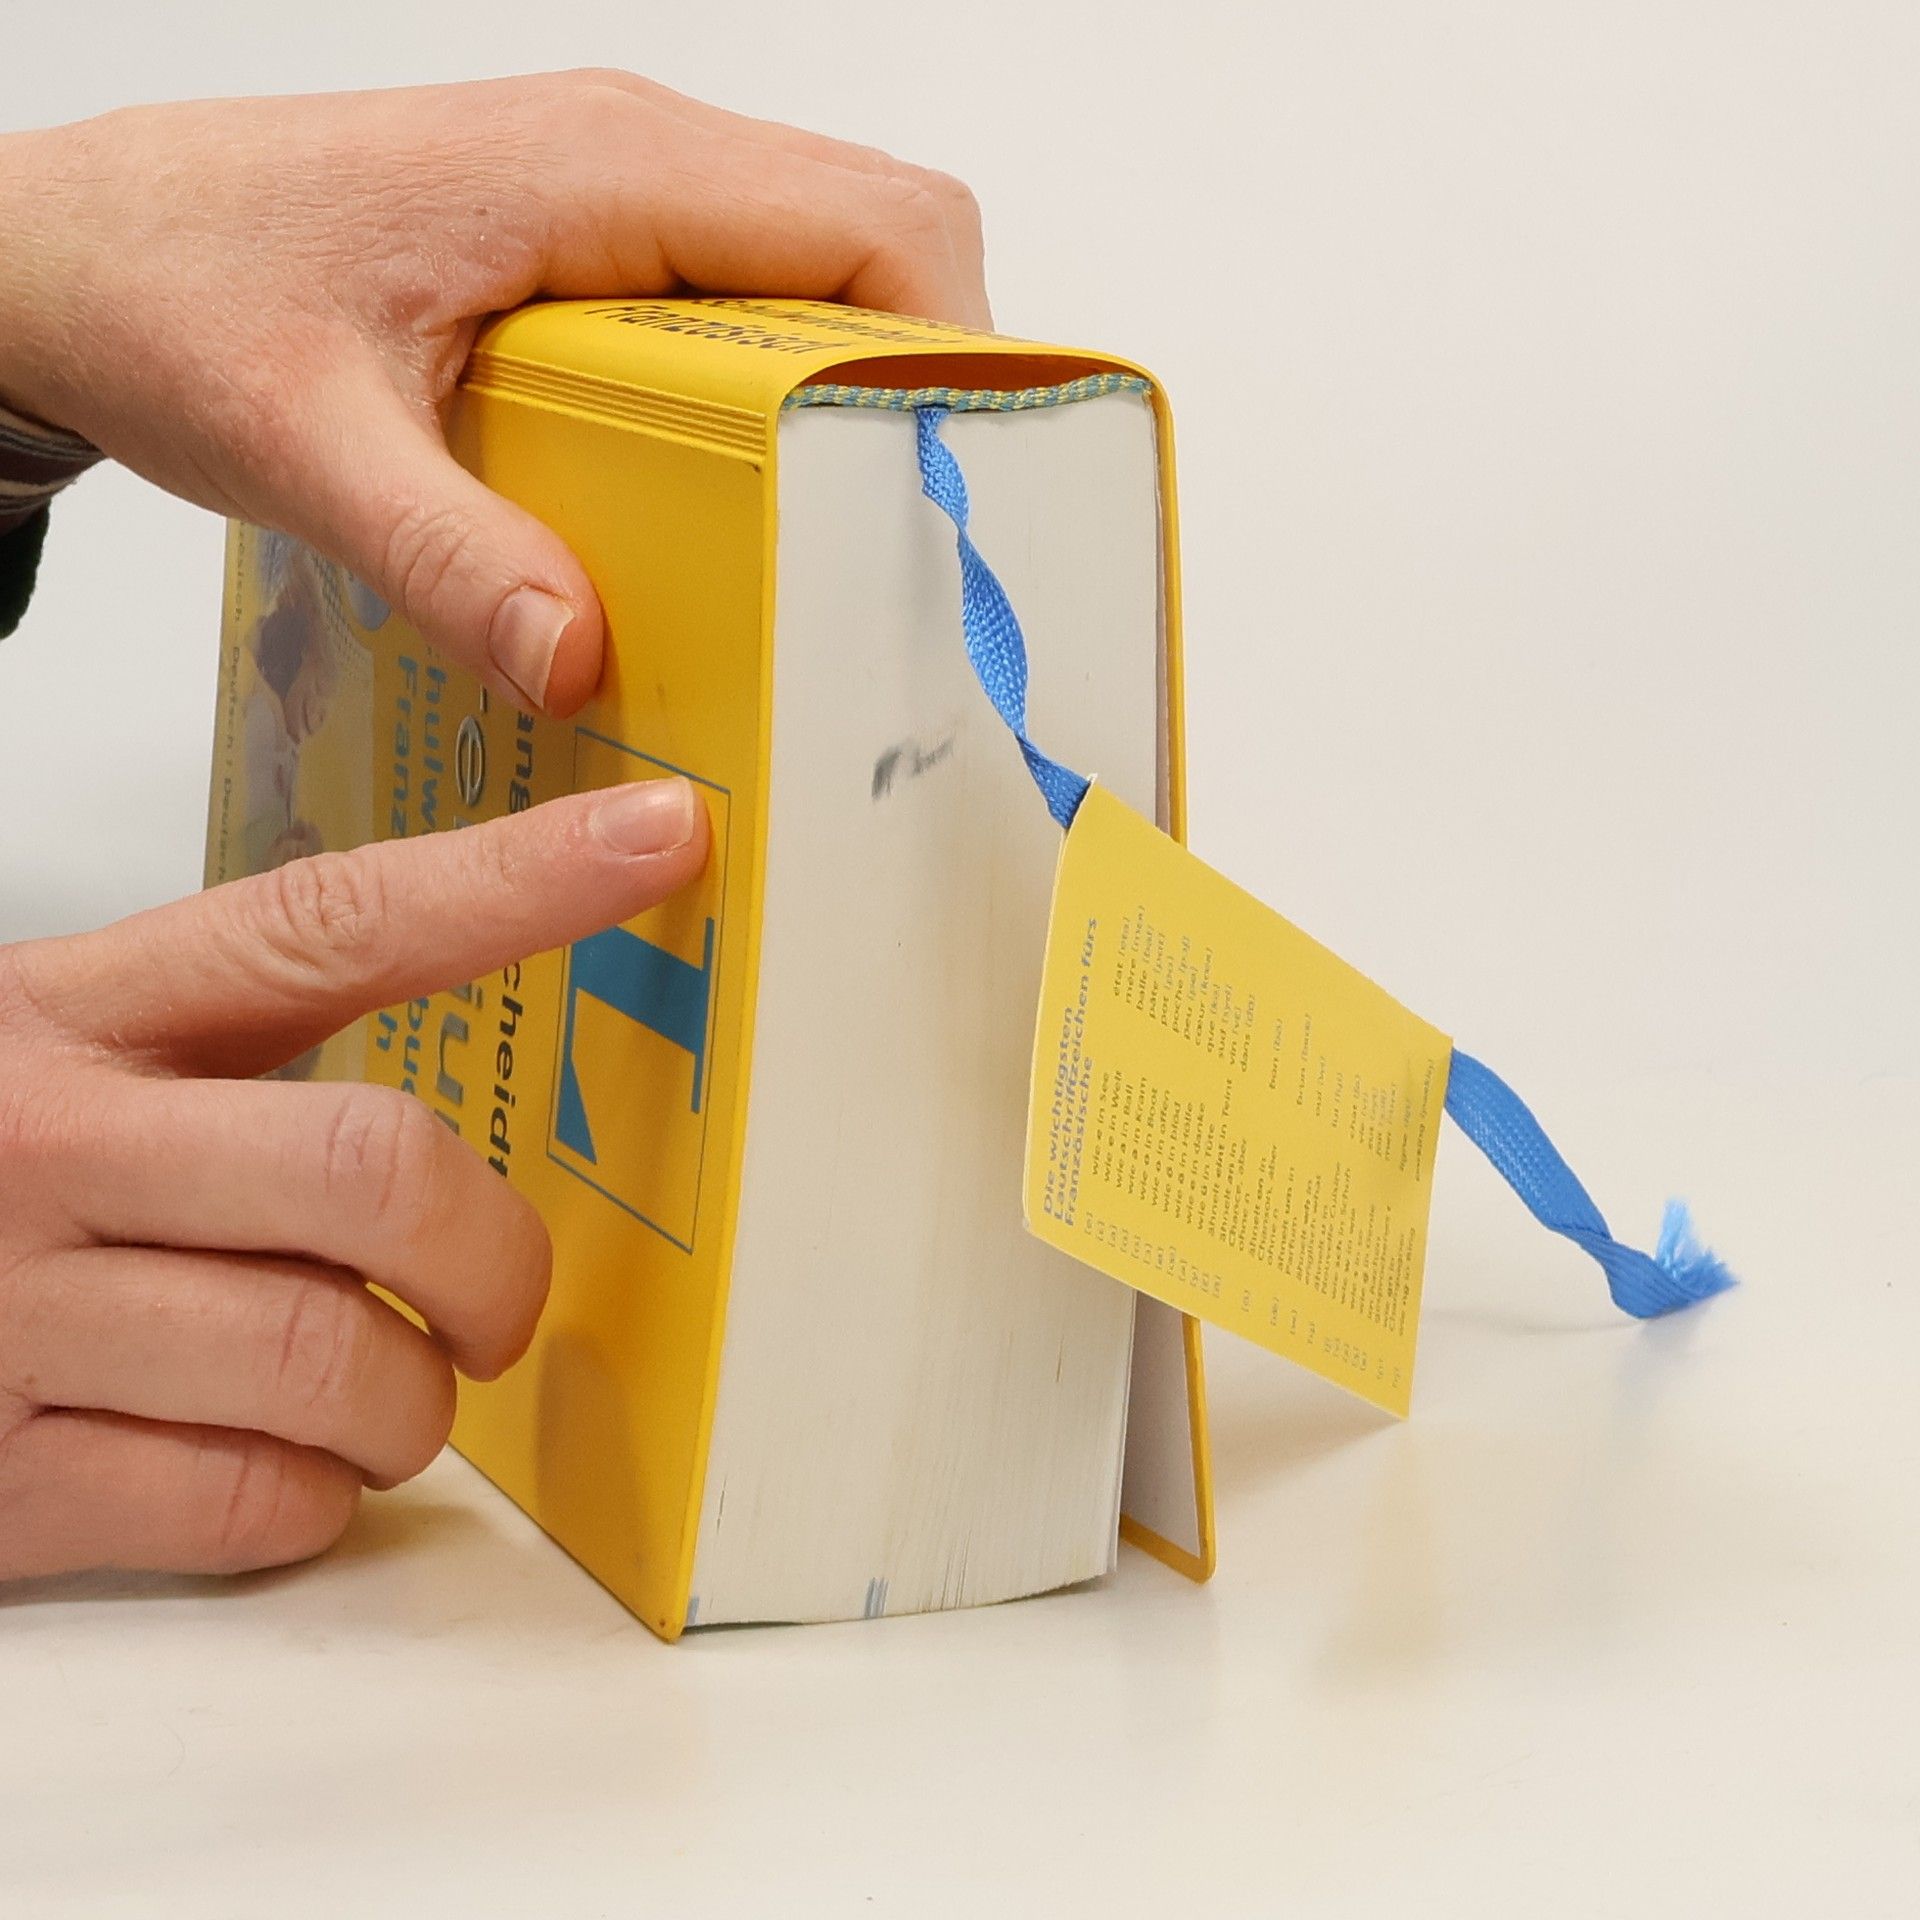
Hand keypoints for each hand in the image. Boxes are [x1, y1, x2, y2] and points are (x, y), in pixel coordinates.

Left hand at [0, 73, 987, 711]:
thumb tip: (579, 658)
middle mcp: (637, 159)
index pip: (878, 221)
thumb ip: (449, 550)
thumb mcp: (308, 442)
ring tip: (844, 545)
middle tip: (910, 546)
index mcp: (602, 167)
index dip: (960, 350)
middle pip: (887, 241)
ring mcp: (624, 198)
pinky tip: (745, 506)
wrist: (84, 248)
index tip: (961, 492)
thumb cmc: (181, 291)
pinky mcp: (600, 248)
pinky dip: (788, 399)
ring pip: (830, 273)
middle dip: (931, 389)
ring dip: (858, 400)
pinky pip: (754, 303)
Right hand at [0, 777, 705, 1580]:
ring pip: (334, 1359)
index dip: (518, 878)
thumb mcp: (51, 1059)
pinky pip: (251, 1500)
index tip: (659, 836)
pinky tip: (281, 1464)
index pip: (333, 920)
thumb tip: (447, 1114)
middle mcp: (44, 1147)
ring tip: (383, 1394)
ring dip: (411, 1402)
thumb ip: (225, 1055)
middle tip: (498, 1295)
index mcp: (74, 1015)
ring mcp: (12, 1320)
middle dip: (493, 1256)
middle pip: (375, 1169)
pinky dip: (313, 1498)